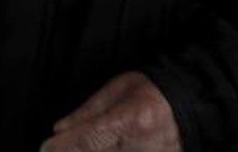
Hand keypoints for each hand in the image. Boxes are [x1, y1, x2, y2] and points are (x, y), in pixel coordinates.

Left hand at [42, 72, 179, 150]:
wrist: (192, 102)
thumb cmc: (151, 92)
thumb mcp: (114, 91)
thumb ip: (85, 114)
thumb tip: (59, 130)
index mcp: (128, 121)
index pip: (87, 141)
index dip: (63, 147)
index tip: (45, 148)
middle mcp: (141, 146)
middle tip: (57, 148)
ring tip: (82, 146)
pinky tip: (108, 148)